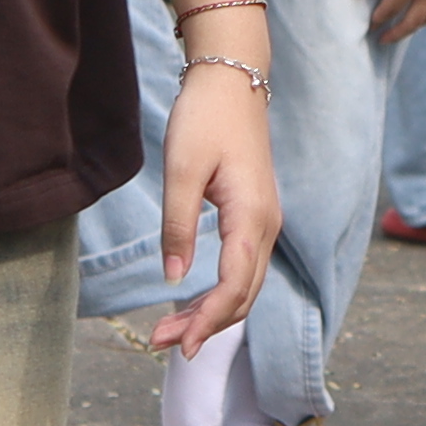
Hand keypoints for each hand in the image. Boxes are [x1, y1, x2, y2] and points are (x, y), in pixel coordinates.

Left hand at [139, 59, 275, 353]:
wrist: (232, 81)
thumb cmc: (204, 120)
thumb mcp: (181, 171)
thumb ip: (177, 226)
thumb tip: (174, 278)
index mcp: (251, 218)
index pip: (235, 287)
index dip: (208, 320)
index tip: (179, 345)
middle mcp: (266, 227)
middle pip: (243, 296)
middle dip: (205, 325)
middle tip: (159, 343)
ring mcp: (264, 223)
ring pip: (245, 286)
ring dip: (211, 313)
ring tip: (169, 329)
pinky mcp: (254, 218)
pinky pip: (243, 269)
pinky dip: (220, 294)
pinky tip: (193, 302)